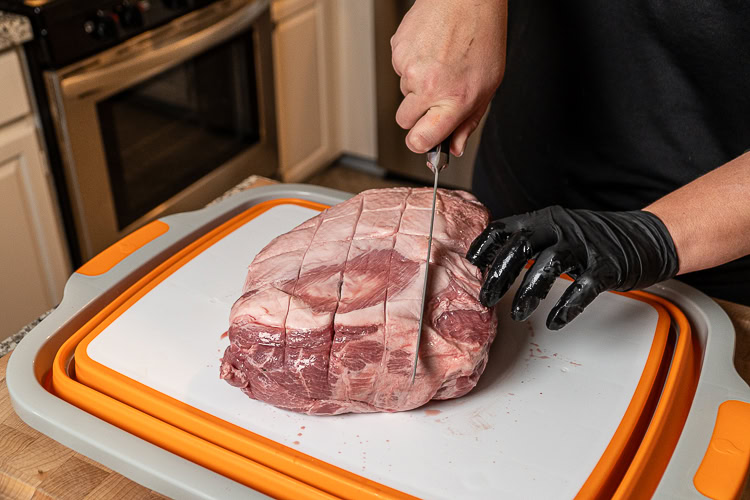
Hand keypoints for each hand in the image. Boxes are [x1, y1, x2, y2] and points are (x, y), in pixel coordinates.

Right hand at [391, 0, 506, 155]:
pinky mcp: (397, 51)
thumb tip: (454, 148)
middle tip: (435, 97)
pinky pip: (399, 69)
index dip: (420, 144)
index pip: (420, 141)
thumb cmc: (482, 37)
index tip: (424, 141)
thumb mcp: (488, 86)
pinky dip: (412, 63)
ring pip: (403, 93)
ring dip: (417, 85)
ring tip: (439, 63)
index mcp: (453, 100)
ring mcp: (409, 68)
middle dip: (417, 115)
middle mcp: (429, 86)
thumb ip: (468, 122)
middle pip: (404, 121)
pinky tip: (430, 50)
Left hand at [466, 207, 679, 329]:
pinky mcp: (608, 267)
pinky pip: (584, 287)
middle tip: (486, 298)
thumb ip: (528, 242)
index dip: (484, 246)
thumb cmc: (594, 241)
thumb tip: (491, 264)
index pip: (505, 227)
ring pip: (550, 264)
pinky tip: (555, 321)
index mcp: (545, 220)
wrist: (646, 237)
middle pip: (522, 245)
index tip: (470, 267)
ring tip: (517, 313)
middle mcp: (563, 228)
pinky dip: (567, 306)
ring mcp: (587, 246)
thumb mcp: (557, 232)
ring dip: (530, 291)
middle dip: (500, 273)